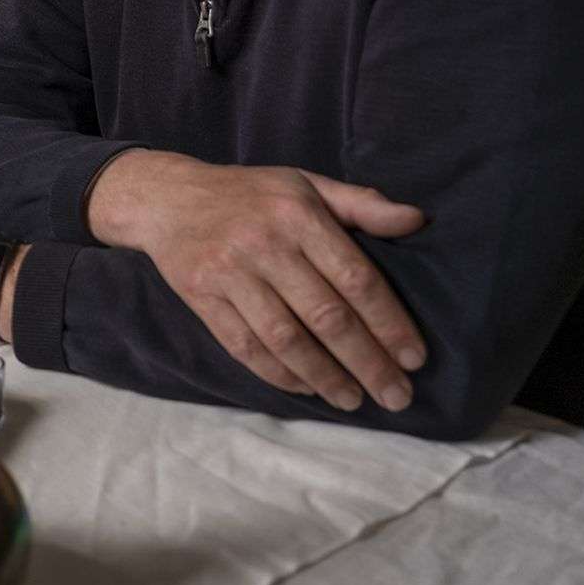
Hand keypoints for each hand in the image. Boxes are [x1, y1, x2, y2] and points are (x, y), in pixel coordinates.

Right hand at [87, 149, 427, 412]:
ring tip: (353, 400)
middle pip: (326, 316)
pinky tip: (305, 388)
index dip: (389, 323)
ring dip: (325, 377)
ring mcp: (229, 272)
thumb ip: (361, 204)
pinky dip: (278, 373)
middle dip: (367, 362)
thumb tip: (417, 220)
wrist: (166, 198)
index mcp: (299, 214)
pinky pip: (244, 346)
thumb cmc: (249, 193)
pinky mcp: (201, 296)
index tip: (414, 358)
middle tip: (396, 396)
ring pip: (286, 339)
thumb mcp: (306, 184)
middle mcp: (265, 244)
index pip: (356, 278)